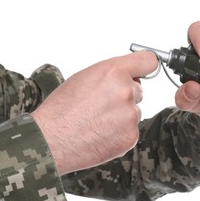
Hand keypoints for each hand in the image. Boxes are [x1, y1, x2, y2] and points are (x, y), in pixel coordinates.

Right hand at [31, 51, 156, 174]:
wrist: (51, 140)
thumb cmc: (61, 108)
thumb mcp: (83, 78)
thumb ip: (111, 74)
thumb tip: (129, 78)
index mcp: (114, 73)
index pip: (148, 61)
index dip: (144, 66)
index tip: (142, 71)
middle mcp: (126, 92)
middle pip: (139, 90)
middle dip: (124, 96)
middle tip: (101, 105)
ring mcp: (130, 116)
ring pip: (134, 112)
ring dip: (121, 116)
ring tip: (97, 122)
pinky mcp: (131, 137)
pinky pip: (131, 130)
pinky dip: (119, 133)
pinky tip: (100, 134)